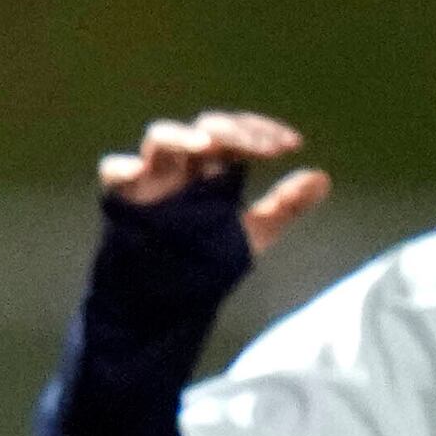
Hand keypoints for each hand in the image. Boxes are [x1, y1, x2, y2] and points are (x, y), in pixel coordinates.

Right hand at [98, 110, 330, 252]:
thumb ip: (284, 208)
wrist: (161, 305)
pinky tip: (141, 171)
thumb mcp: (251, 236)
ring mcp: (150, 181)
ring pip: (160, 137)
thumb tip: (322, 177)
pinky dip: (123, 167)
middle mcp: (182, 168)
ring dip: (184, 136)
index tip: (290, 145)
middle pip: (204, 129)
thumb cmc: (202, 265)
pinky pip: (114, 172)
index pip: (237, 135)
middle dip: (233, 131)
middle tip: (260, 147)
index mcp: (211, 171)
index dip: (261, 132)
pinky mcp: (123, 200)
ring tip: (206, 147)